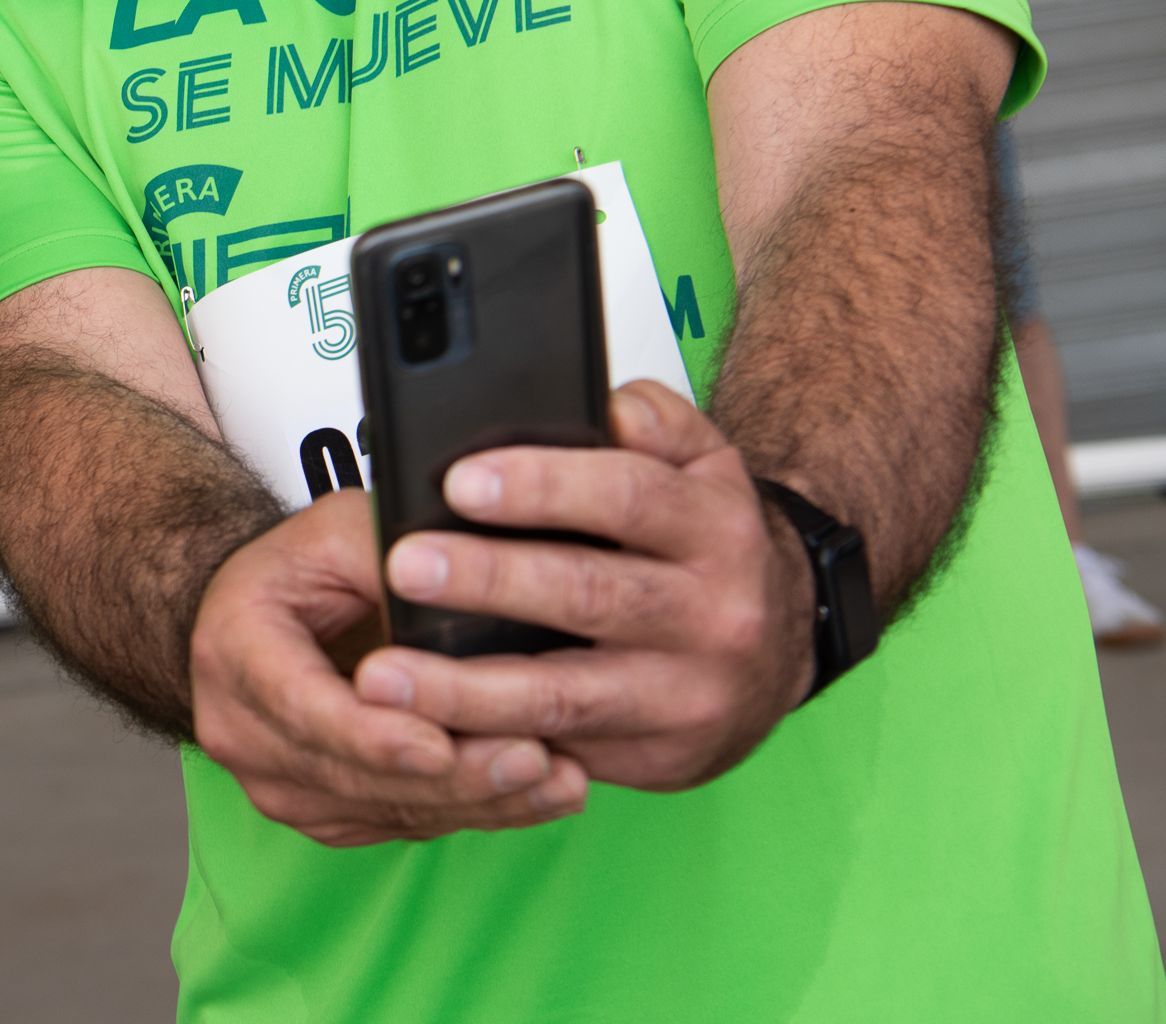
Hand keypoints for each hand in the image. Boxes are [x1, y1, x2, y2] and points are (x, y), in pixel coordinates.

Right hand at [189, 492, 590, 845]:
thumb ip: (390, 551)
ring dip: (475, 802)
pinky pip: (400, 825)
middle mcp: (240, 729)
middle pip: (352, 773)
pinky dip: (469, 813)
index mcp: (232, 649)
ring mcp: (275, 782)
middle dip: (450, 774)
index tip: (442, 743)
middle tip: (534, 758)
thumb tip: (465, 578)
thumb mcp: (338, 528)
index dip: (374, 733)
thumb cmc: (303, 567)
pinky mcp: (321, 813)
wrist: (259, 616)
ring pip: (384, 809)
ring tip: (556, 779)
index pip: (302, 706)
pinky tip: (531, 794)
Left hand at [359, 381, 813, 790]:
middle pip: (587, 593)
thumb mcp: (702, 463)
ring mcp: (688, 695)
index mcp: (716, 528)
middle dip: (489, 580)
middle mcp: (713, 615)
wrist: (779, 644)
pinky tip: (425, 731)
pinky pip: (561, 750)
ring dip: (466, 689)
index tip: (460, 482)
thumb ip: (656, 421)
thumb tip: (609, 408)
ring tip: (386, 676)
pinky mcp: (661, 756)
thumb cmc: (708, 543)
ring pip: (564, 695)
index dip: (541, 487)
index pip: (626, 497)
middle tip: (405, 566)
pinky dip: (488, 745)